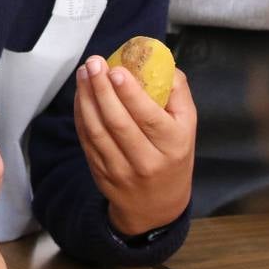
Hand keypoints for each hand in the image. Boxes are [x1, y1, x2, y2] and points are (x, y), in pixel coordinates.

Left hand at [75, 56, 195, 235]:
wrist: (156, 206)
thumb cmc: (173, 155)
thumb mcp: (187, 125)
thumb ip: (177, 92)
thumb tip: (159, 62)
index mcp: (173, 145)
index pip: (149, 117)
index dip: (130, 93)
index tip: (116, 70)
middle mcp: (147, 160)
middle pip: (118, 122)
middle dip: (102, 89)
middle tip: (94, 63)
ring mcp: (121, 170)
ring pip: (98, 131)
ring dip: (87, 99)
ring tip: (84, 74)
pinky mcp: (100, 173)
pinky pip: (87, 140)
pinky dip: (81, 115)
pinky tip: (81, 95)